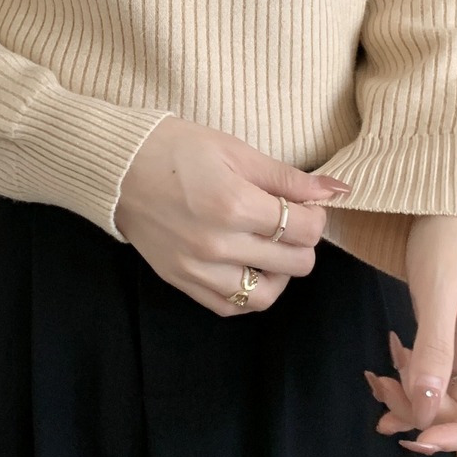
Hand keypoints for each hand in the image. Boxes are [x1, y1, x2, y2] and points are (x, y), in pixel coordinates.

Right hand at [114, 117, 352, 316]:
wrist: (121, 168)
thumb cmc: (178, 149)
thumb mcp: (236, 151)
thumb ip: (287, 177)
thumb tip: (335, 190)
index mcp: (235, 205)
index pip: (304, 229)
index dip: (316, 215)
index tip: (305, 204)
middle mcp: (219, 245)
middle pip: (295, 263)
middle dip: (302, 241)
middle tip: (288, 221)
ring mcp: (199, 269)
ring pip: (265, 295)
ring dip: (280, 273)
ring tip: (271, 249)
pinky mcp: (182, 282)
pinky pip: (230, 307)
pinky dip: (247, 293)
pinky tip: (247, 267)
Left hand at [363, 214, 456, 452]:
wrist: (439, 200)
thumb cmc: (449, 236)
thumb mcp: (439, 290)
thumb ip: (435, 347)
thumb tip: (427, 407)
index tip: (423, 437)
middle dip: (424, 411)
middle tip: (382, 398)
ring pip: (441, 393)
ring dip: (410, 397)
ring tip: (376, 383)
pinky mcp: (444, 335)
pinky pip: (429, 371)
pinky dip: (405, 376)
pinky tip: (384, 364)